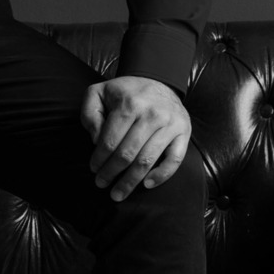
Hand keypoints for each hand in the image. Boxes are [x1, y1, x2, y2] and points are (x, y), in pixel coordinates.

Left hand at [80, 76, 191, 201]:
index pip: (110, 142)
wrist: (159, 79)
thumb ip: (90, 114)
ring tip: (118, 193)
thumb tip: (95, 141)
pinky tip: (147, 184)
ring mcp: (170, 124)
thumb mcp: (99, 92)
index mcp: (129, 104)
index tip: (93, 169)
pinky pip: (174, 160)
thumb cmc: (125, 92)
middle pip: (127, 155)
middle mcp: (152, 114)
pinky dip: (161, 175)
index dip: (99, 160)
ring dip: (131, 182)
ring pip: (147, 161)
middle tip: (101, 184)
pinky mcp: (184, 131)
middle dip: (111, 174)